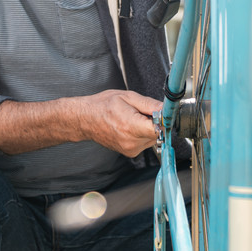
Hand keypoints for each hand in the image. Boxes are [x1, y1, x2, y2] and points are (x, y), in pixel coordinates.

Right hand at [0, 90, 161, 156]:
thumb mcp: (127, 97)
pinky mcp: (130, 153)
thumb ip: (149, 104)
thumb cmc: (103, 105)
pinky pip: (145, 142)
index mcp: (131, 126)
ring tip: (133, 118)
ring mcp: (130, 150)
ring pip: (153, 138)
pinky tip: (129, 126)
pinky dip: (142, 134)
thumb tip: (166, 108)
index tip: (162, 112)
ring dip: (148, 128)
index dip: (164, 119)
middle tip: (142, 111)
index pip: (160, 128)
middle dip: (155, 122)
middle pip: (158, 133)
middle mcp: (132, 142)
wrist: (85, 119)